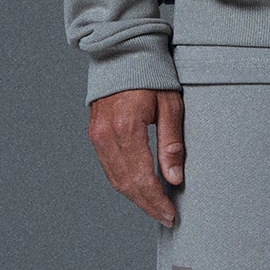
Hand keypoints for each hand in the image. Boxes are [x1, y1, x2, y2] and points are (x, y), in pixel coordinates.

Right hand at [87, 88, 185, 227]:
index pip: (142, 177)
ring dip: (135, 197)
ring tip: (156, 207)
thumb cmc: (152, 74)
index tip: (171, 214)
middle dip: (147, 204)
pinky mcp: (94, 134)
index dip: (156, 200)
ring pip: (115, 179)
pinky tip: (140, 188)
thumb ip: (171, 142)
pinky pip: (108, 167)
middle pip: (126, 183)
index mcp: (127, 126)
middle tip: (166, 217)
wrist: (124, 52)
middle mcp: (106, 134)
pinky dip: (124, 182)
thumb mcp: (170, 104)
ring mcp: (97, 135)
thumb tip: (174, 179)